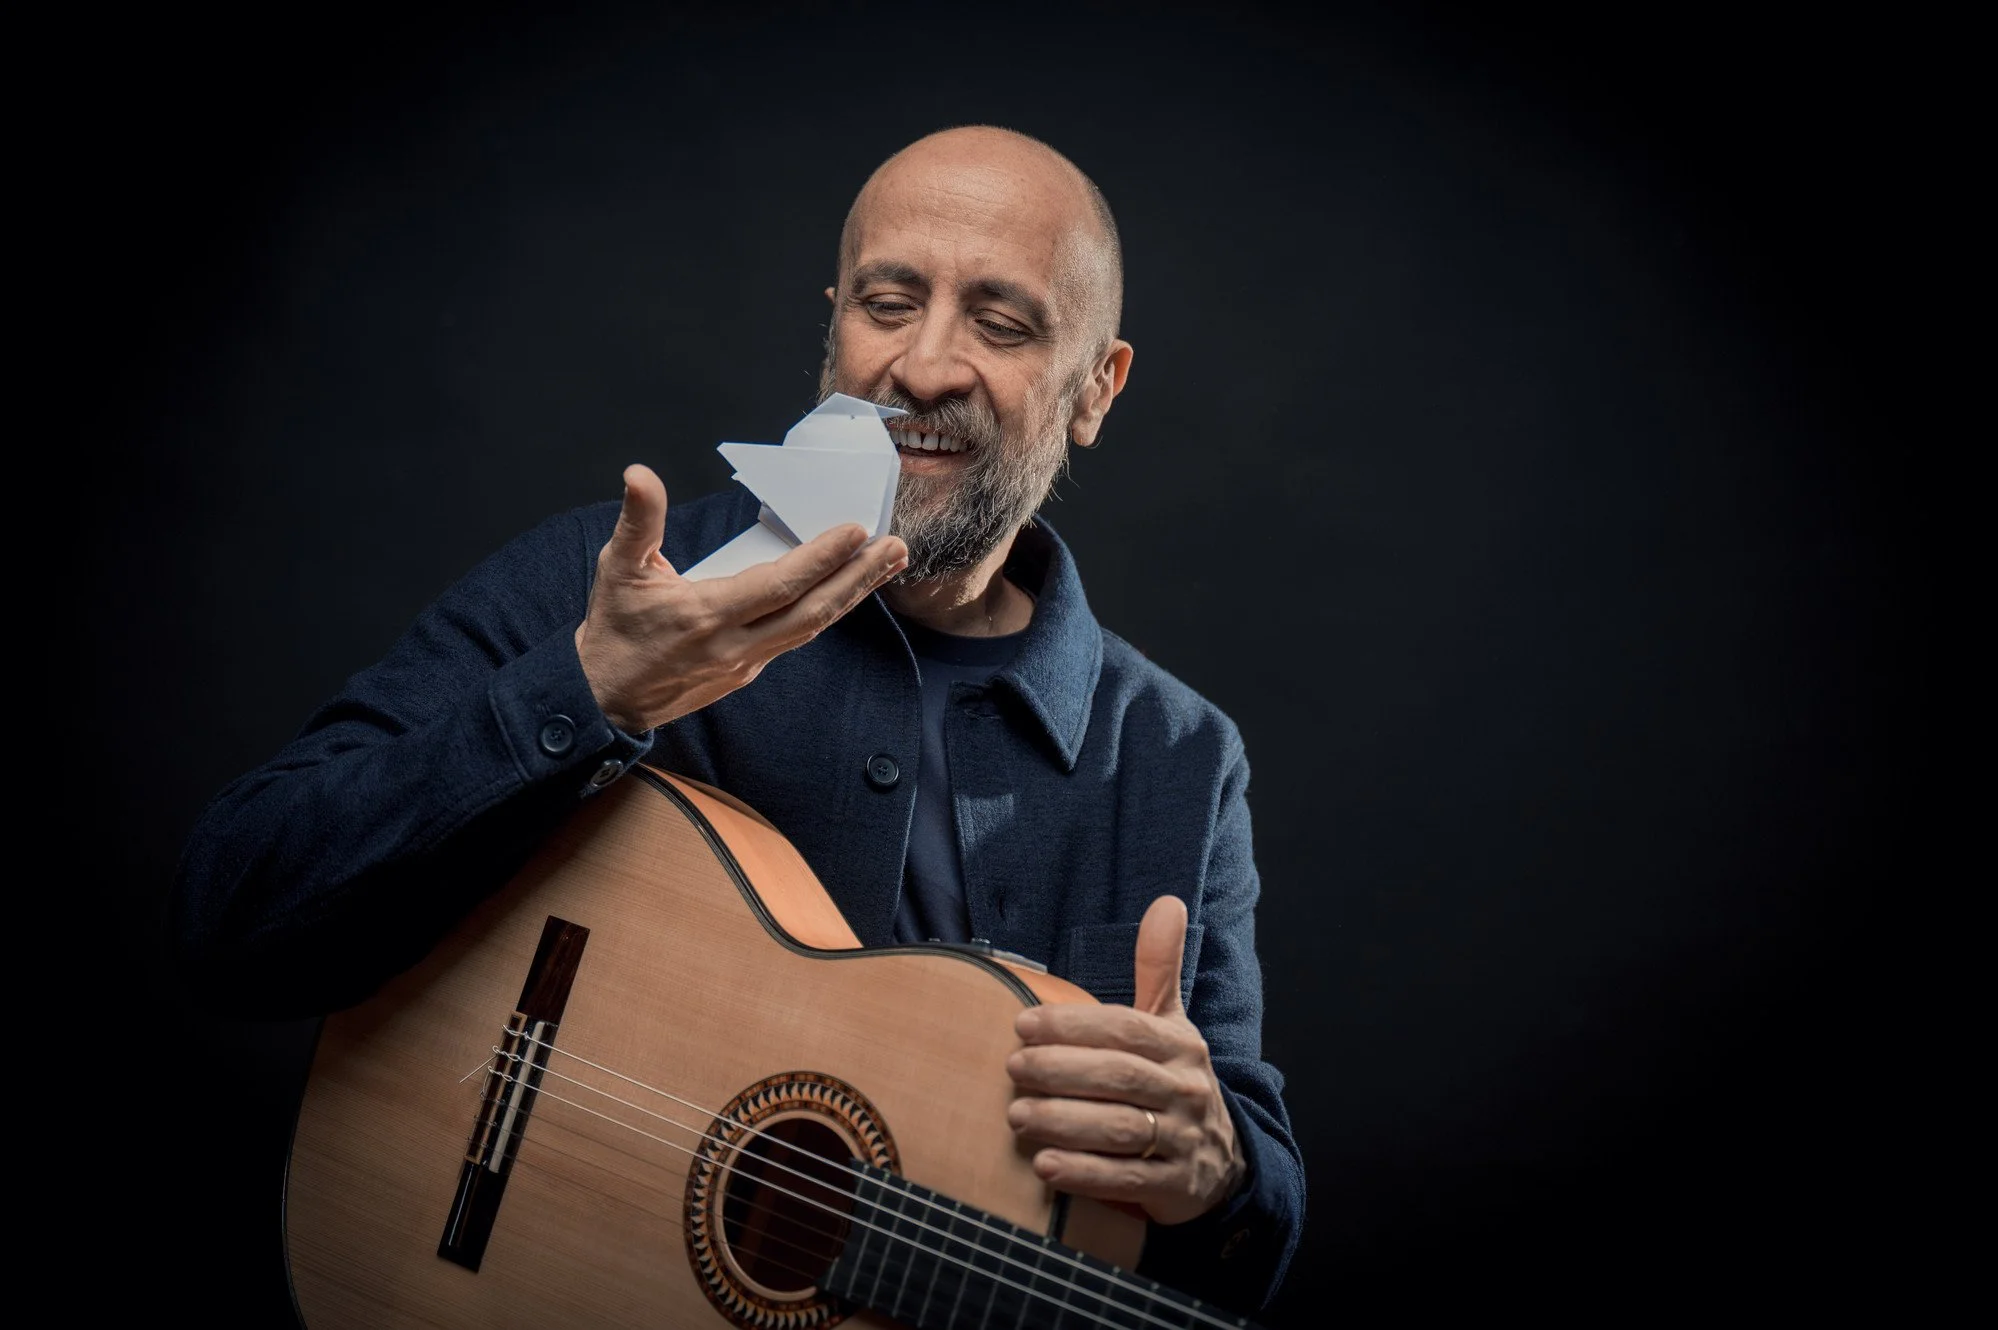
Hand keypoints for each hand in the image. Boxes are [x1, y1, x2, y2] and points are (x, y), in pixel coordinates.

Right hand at [574, 463, 907, 732]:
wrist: (604, 699)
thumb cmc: (613, 630)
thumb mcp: (617, 569)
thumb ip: (638, 521)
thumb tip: (640, 475)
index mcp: (706, 615)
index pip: (779, 584)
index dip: (821, 558)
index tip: (856, 531)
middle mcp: (735, 645)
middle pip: (812, 611)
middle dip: (859, 578)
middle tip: (896, 547)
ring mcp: (745, 664)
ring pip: (810, 628)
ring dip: (851, 595)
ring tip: (886, 564)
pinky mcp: (747, 673)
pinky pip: (795, 638)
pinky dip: (824, 611)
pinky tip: (845, 590)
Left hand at [1006, 895, 1243, 1225]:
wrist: (1223, 1161)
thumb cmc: (1177, 1081)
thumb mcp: (1173, 1023)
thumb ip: (1160, 967)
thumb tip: (1166, 902)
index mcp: (1179, 1045)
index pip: (1125, 1029)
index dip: (1073, 1026)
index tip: (1022, 1024)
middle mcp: (1186, 1090)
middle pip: (1119, 1077)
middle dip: (1061, 1071)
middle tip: (1013, 1068)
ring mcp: (1183, 1140)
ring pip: (1121, 1129)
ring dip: (1064, 1122)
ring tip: (1016, 1116)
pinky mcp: (1176, 1187)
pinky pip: (1128, 1181)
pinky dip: (1084, 1173)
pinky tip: (1044, 1166)